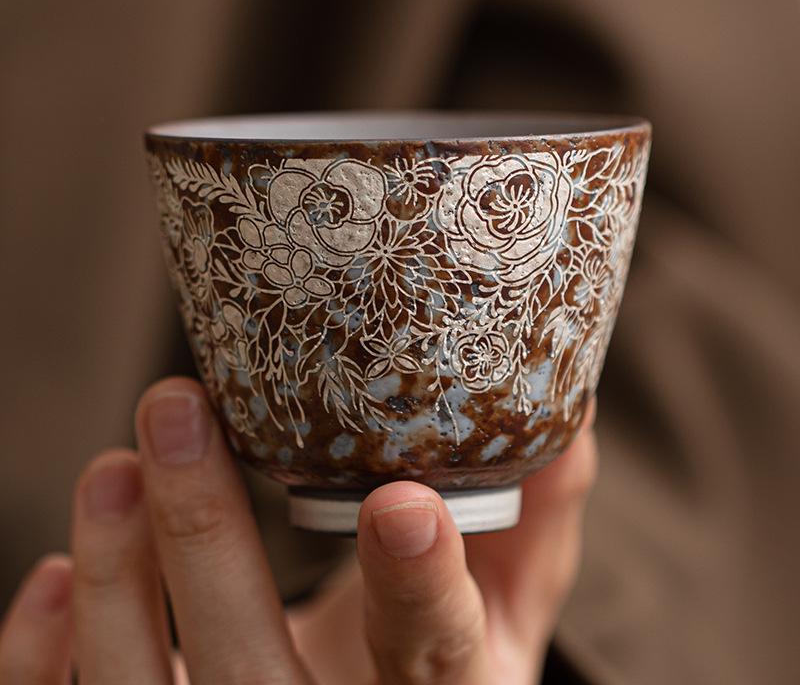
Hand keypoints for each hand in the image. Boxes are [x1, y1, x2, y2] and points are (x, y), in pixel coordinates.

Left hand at [0, 378, 596, 683]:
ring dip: (116, 578)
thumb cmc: (437, 673)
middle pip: (254, 670)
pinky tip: (54, 572)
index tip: (398, 501)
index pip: (430, 649)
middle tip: (176, 405)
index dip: (417, 581)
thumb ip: (532, 526)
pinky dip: (47, 656)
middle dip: (206, 536)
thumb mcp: (503, 614)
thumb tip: (570, 417)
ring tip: (113, 463)